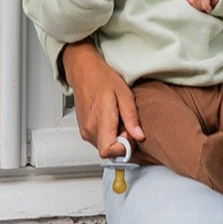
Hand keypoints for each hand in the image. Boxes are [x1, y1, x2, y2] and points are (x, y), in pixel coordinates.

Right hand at [61, 40, 144, 158]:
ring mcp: (85, 131)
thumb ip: (131, 117)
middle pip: (109, 150)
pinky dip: (109, 134)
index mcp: (100, 119)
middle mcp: (89, 129)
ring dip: (116, 137)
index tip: (131, 137)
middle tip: (127, 123)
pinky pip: (100, 140)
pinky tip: (112, 119)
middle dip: (122, 141)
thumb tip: (138, 136)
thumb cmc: (103, 79)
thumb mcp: (124, 94)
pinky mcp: (84, 131)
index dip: (123, 148)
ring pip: (105, 146)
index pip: (108, 151)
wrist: (84, 72)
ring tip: (119, 118)